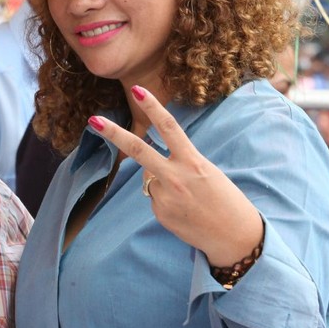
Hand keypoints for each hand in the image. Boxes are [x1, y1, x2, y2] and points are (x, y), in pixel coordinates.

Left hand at [89, 85, 262, 266]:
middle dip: (114, 133)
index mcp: (193, 162)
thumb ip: (178, 165)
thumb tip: (151, 170)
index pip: (170, 128)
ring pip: (148, 180)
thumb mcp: (207, 173)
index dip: (153, 107)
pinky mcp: (159, 213)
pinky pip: (153, 199)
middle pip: (138, 150)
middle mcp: (176, 177)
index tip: (137, 90)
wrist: (235, 237)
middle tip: (93, 119)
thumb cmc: (225, 200)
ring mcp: (165, 197)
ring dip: (159, 183)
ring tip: (186, 198)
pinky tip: (183, 211)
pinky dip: (164, 201)